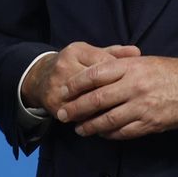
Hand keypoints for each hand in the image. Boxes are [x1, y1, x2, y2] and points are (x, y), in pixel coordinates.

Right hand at [22, 42, 140, 116]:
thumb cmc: (73, 65)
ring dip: (106, 110)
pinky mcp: (55, 104)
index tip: (133, 83)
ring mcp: (57, 87)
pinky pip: (78, 115)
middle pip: (96, 84)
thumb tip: (137, 52)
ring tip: (123, 113)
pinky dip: (93, 120)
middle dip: (115, 94)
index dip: (122, 75)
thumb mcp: (90, 54)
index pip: (104, 64)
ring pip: (88, 102)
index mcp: (75, 52)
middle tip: (131, 102)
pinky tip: (107, 124)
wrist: (40, 78)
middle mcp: (64, 67)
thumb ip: (114, 53)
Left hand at [56, 54, 177, 138]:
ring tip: (79, 129)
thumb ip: (119, 66)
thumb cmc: (168, 72)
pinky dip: (109, 134)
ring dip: (89, 126)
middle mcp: (133, 86)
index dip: (75, 84)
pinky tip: (101, 134)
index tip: (63, 91)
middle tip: (63, 114)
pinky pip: (123, 132)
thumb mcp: (142, 61)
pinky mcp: (149, 123)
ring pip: (107, 119)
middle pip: (96, 99)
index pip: (94, 75)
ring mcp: (141, 106)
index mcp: (130, 67)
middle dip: (76, 108)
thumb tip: (92, 74)